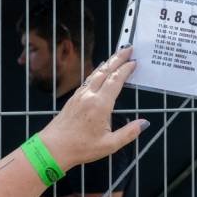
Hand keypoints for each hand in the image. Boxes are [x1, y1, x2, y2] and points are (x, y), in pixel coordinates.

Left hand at [37, 46, 147, 167]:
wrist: (52, 148)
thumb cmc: (79, 148)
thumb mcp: (109, 145)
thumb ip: (128, 133)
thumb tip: (144, 123)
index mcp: (100, 105)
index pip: (115, 81)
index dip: (125, 69)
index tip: (134, 61)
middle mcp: (89, 96)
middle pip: (105, 71)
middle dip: (118, 58)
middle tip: (128, 48)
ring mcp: (79, 95)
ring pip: (95, 74)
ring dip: (107, 63)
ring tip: (116, 56)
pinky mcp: (73, 99)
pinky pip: (88, 80)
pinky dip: (97, 72)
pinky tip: (99, 72)